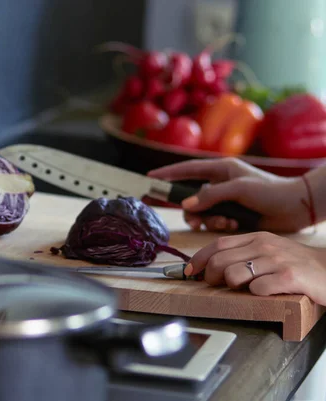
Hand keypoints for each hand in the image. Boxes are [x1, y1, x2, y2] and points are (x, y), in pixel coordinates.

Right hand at [147, 158, 308, 232]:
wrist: (295, 208)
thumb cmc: (270, 191)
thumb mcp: (238, 189)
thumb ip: (210, 196)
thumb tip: (186, 205)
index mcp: (220, 169)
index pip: (187, 169)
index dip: (168, 173)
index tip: (150, 178)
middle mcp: (219, 183)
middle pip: (190, 195)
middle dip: (188, 207)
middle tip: (184, 216)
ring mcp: (224, 199)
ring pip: (200, 211)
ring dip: (207, 219)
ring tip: (223, 222)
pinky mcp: (230, 213)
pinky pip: (212, 220)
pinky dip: (218, 224)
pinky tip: (232, 224)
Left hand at [185, 232, 325, 305]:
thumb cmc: (294, 264)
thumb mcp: (268, 250)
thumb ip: (242, 254)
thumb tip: (208, 266)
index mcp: (256, 237)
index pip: (217, 244)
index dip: (198, 259)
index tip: (188, 271)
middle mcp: (264, 245)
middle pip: (219, 261)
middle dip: (209, 277)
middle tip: (214, 285)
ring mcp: (276, 260)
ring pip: (234, 275)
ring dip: (232, 287)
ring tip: (245, 288)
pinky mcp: (289, 277)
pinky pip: (257, 289)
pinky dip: (256, 295)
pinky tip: (266, 293)